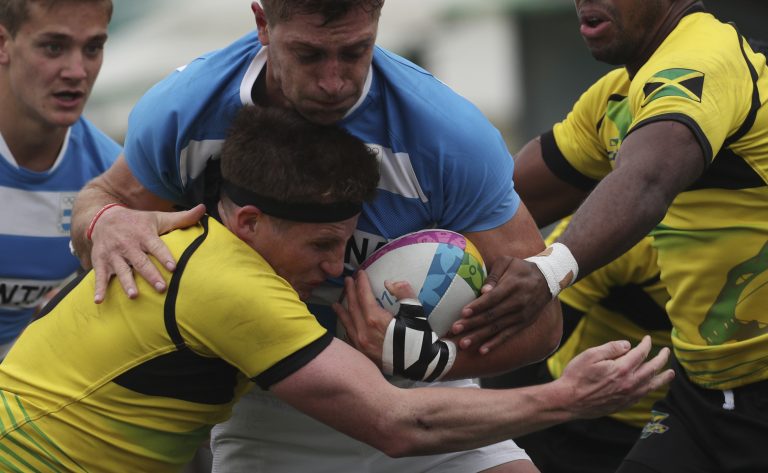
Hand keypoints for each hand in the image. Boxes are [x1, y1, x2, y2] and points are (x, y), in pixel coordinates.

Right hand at [90, 204, 205, 302]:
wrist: (103, 218)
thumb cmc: (138, 222)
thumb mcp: (158, 218)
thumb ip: (182, 218)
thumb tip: (203, 208)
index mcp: (143, 234)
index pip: (156, 246)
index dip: (164, 256)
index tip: (173, 267)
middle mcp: (128, 244)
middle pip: (140, 261)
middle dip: (151, 275)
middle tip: (162, 288)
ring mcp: (113, 254)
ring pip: (121, 270)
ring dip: (127, 283)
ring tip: (134, 295)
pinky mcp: (101, 262)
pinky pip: (99, 276)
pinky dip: (99, 288)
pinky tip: (99, 300)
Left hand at [333, 270, 416, 366]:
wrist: (420, 366)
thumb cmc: (419, 338)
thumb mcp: (415, 312)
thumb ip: (404, 293)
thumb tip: (390, 282)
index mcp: (375, 319)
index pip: (364, 296)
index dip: (361, 283)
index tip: (359, 273)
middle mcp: (363, 331)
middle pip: (353, 307)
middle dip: (350, 292)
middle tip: (348, 280)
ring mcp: (360, 344)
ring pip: (347, 323)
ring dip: (342, 310)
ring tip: (336, 302)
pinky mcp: (362, 354)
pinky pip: (349, 336)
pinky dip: (346, 326)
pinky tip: (345, 324)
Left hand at [451, 256, 551, 353]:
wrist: (548, 280)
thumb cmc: (521, 268)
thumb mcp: (508, 262)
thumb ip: (494, 275)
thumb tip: (483, 290)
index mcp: (513, 286)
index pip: (493, 298)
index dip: (478, 306)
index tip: (463, 312)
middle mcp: (518, 303)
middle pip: (492, 316)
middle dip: (472, 324)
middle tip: (454, 329)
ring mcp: (521, 315)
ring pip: (497, 328)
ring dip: (479, 337)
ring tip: (463, 343)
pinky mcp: (523, 323)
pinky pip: (507, 335)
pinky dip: (494, 343)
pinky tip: (482, 351)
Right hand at [556, 336, 674, 418]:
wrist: (569, 401)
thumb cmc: (576, 376)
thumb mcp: (590, 355)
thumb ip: (611, 348)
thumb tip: (628, 344)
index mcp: (621, 369)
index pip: (640, 354)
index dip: (646, 344)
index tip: (647, 338)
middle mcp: (629, 383)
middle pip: (651, 369)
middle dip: (661, 359)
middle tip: (667, 352)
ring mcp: (627, 396)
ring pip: (651, 385)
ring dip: (663, 378)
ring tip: (671, 373)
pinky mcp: (623, 404)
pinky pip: (644, 396)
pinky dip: (652, 389)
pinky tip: (653, 386)